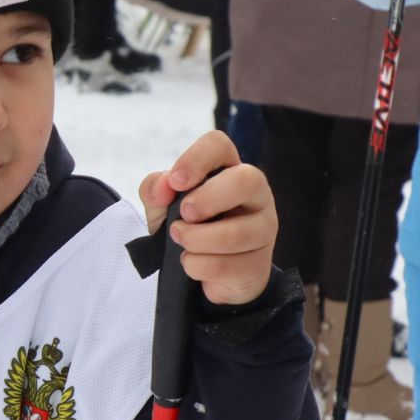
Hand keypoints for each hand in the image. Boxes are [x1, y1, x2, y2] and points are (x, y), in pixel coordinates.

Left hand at [138, 131, 275, 305]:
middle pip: (246, 180)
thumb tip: (163, 187)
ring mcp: (263, 227)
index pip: (219, 145)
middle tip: (184, 214)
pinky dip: (198, 267)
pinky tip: (193, 263)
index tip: (176, 181)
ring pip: (235, 233)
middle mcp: (255, 193)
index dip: (196, 159)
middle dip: (208, 199)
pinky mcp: (260, 262)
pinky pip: (227, 265)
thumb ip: (156, 189)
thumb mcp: (163, 207)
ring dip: (196, 240)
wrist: (205, 274)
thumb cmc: (189, 228)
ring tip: (181, 240)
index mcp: (228, 170)